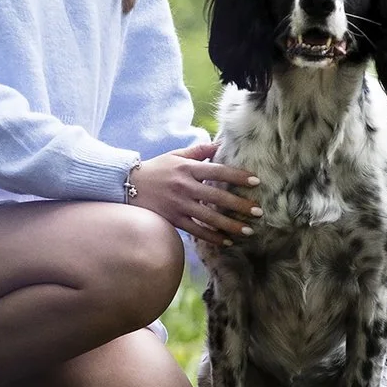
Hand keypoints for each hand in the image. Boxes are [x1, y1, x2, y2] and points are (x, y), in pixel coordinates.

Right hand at [127, 140, 260, 242]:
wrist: (128, 185)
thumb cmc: (156, 169)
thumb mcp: (175, 155)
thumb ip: (198, 151)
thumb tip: (219, 144)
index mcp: (187, 168)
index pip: (218, 171)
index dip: (237, 176)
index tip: (256, 181)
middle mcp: (185, 186)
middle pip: (217, 197)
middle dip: (240, 205)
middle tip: (258, 212)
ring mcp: (179, 205)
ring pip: (209, 218)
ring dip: (230, 225)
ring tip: (248, 231)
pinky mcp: (173, 219)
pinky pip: (196, 230)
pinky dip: (212, 237)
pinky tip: (226, 241)